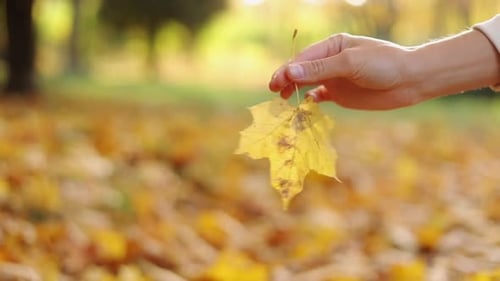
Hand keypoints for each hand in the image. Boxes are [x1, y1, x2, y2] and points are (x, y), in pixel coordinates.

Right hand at [268, 33, 419, 109]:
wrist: (409, 81)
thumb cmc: (383, 64)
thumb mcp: (349, 63)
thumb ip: (319, 69)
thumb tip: (290, 72)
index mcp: (332, 45)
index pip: (304, 58)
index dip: (288, 69)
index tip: (276, 82)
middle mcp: (331, 61)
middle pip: (302, 70)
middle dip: (287, 79)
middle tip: (274, 91)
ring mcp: (335, 77)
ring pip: (307, 83)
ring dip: (295, 89)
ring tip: (283, 99)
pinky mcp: (340, 94)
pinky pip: (318, 96)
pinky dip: (309, 100)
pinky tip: (303, 104)